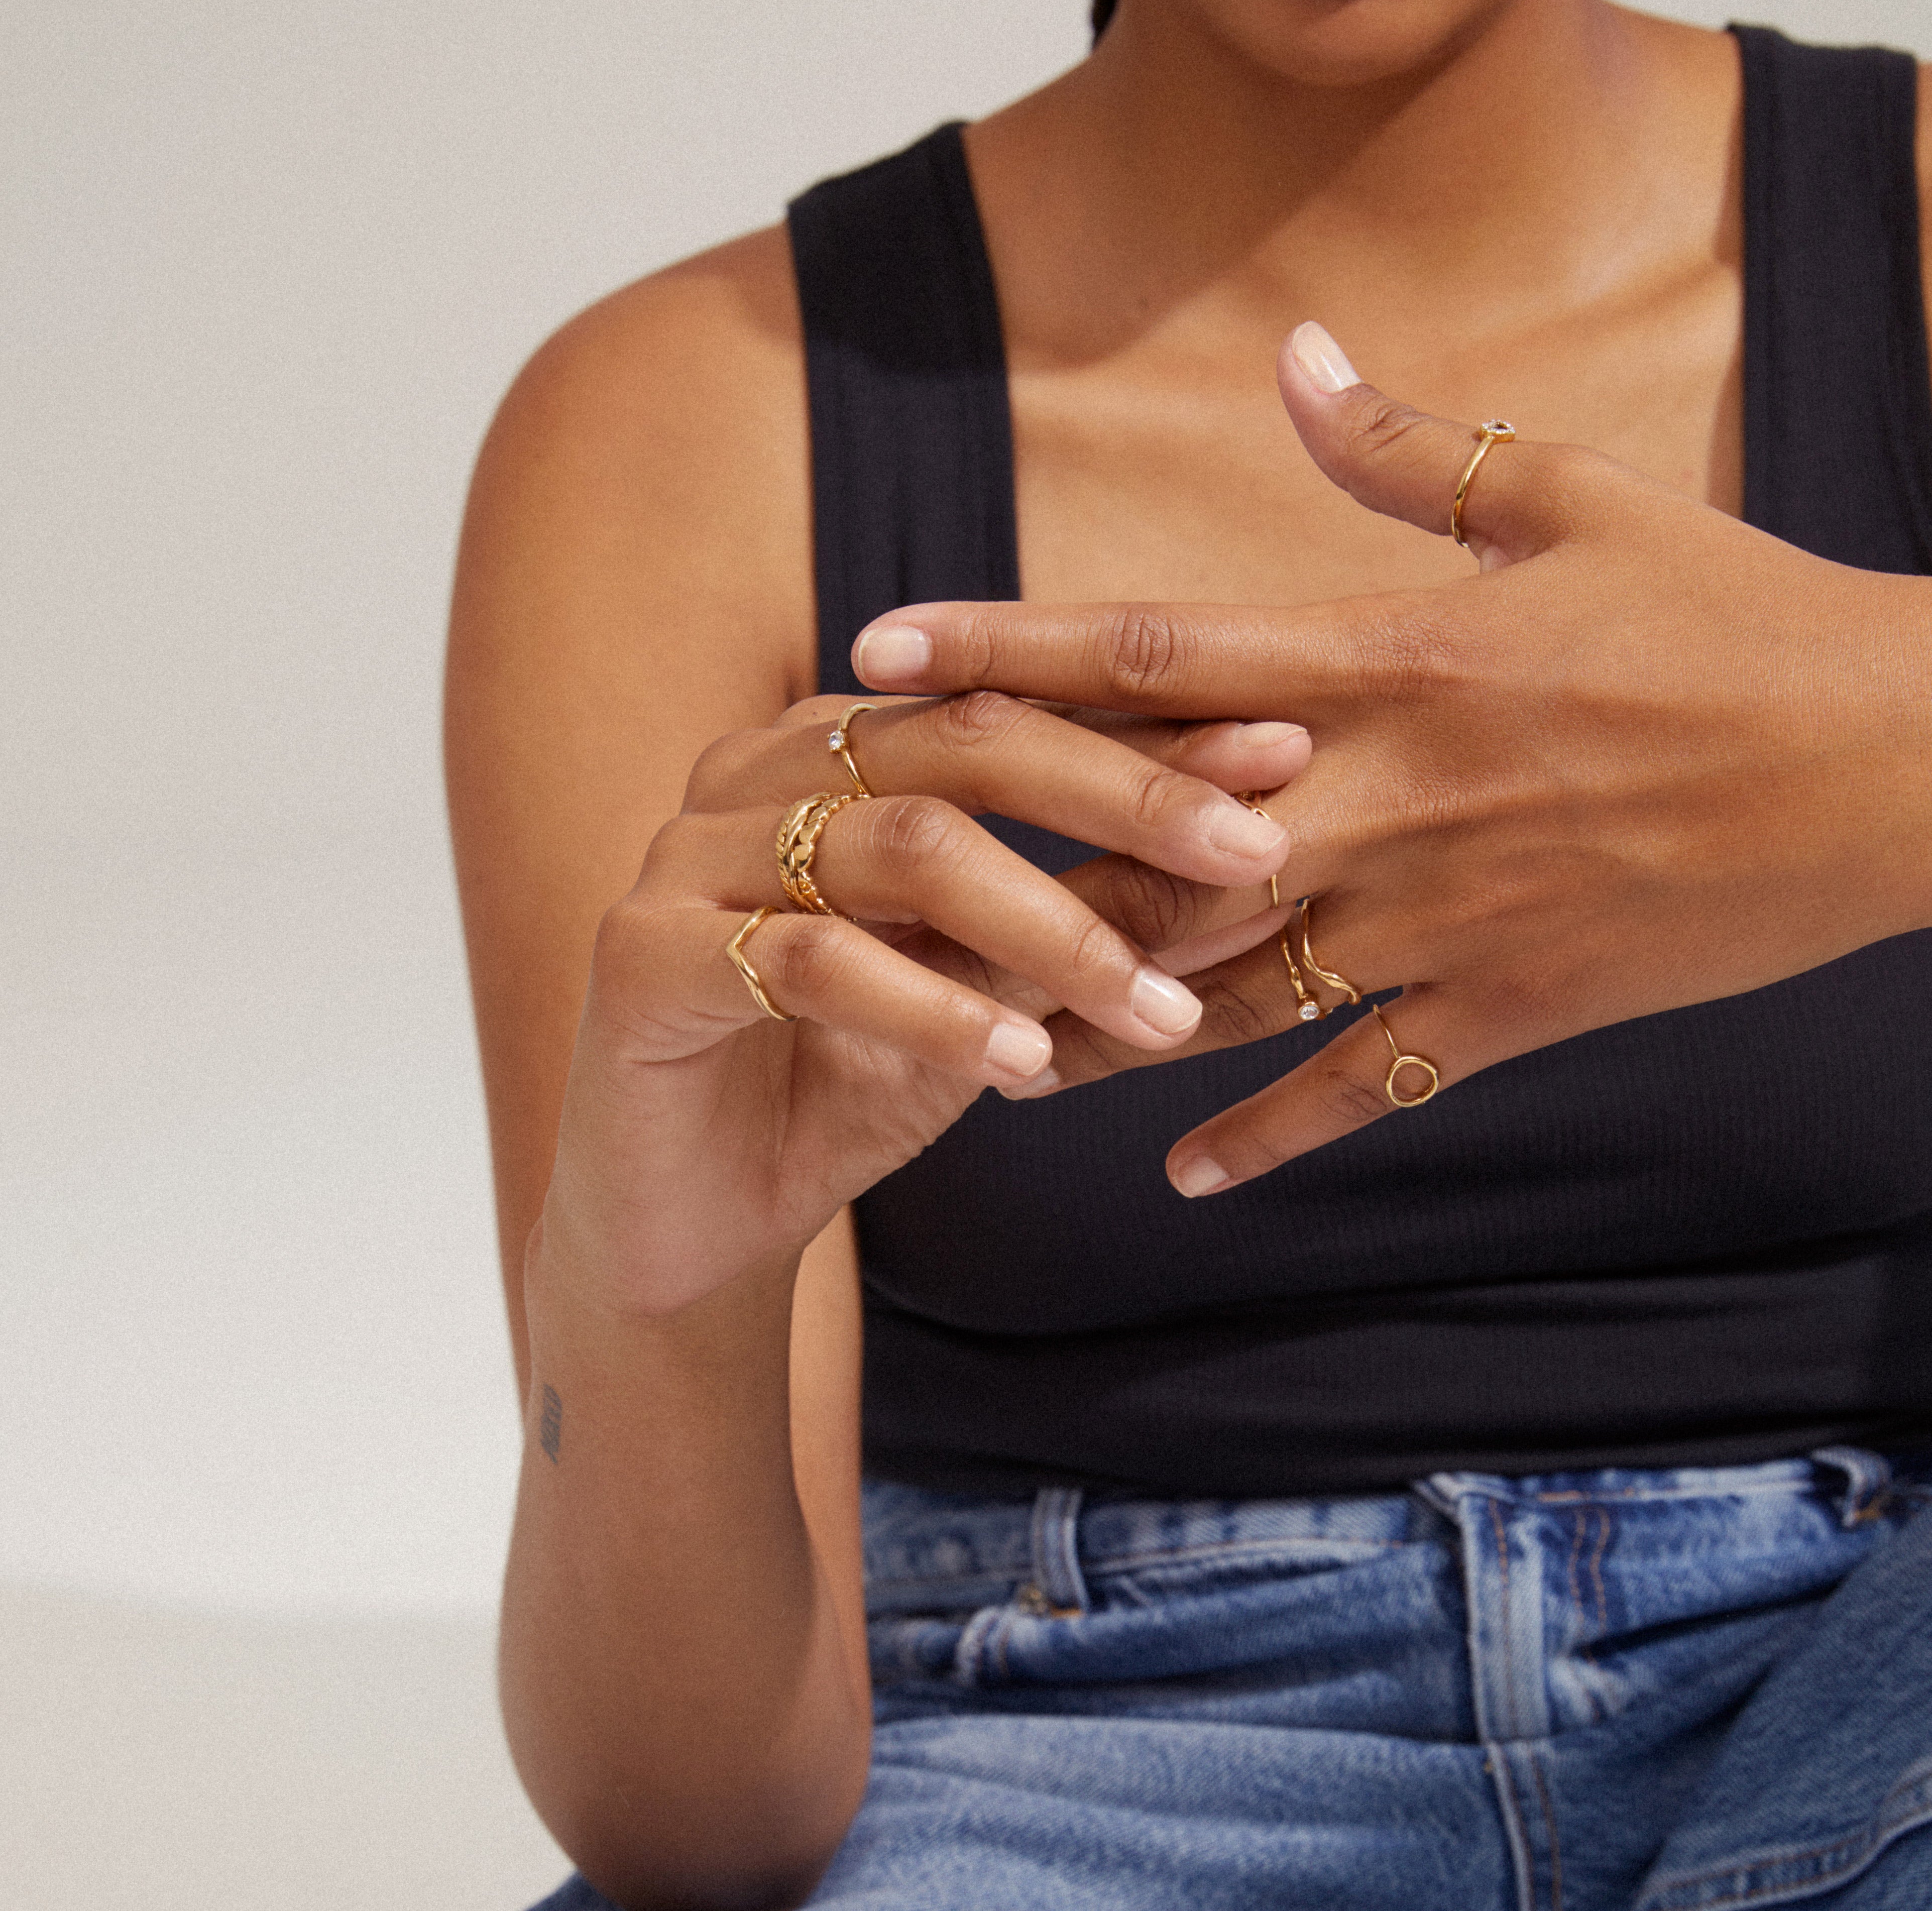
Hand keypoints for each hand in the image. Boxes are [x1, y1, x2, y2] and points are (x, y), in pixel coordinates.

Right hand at [537, 691, 1309, 1313]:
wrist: (695, 1220)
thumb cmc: (850, 1083)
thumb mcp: (990, 993)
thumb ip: (1084, 920)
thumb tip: (1254, 871)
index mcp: (836, 749)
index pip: (1010, 711)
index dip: (1150, 732)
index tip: (1287, 756)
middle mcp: (755, 770)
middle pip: (963, 742)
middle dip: (1125, 795)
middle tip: (1255, 853)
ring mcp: (688, 853)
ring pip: (903, 846)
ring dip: (1052, 928)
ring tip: (1161, 1011)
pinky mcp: (644, 955)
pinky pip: (815, 961)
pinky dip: (936, 1010)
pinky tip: (1026, 1062)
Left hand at [847, 324, 1931, 1195]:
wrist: (1902, 762)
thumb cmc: (1738, 613)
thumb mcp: (1574, 502)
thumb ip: (1408, 451)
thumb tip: (1297, 354)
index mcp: (1394, 664)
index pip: (1151, 655)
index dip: (1005, 647)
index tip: (880, 648)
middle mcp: (1389, 800)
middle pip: (1149, 842)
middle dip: (1006, 862)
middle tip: (874, 889)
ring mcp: (1445, 921)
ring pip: (1226, 988)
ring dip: (1094, 1022)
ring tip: (979, 1050)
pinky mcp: (1510, 1012)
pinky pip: (1361, 1088)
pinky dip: (1267, 1135)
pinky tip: (1177, 1178)